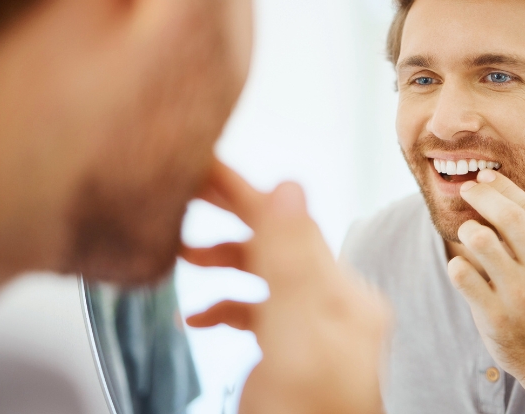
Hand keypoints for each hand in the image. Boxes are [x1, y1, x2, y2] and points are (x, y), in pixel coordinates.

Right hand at [181, 159, 388, 413]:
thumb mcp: (294, 343)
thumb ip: (290, 266)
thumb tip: (290, 186)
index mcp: (344, 297)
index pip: (288, 224)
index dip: (240, 191)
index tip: (198, 164)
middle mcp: (336, 308)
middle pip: (277, 243)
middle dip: (227, 217)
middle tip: (180, 195)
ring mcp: (316, 334)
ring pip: (266, 276)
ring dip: (224, 260)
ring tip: (182, 252)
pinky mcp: (294, 359)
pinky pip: (260, 316)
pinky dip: (228, 306)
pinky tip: (200, 315)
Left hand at [449, 169, 524, 412]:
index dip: (504, 188)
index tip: (486, 177)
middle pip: (507, 218)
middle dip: (482, 196)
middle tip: (466, 189)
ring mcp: (519, 296)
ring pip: (482, 243)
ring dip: (468, 229)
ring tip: (467, 230)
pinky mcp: (495, 318)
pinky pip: (464, 278)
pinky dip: (457, 266)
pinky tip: (461, 266)